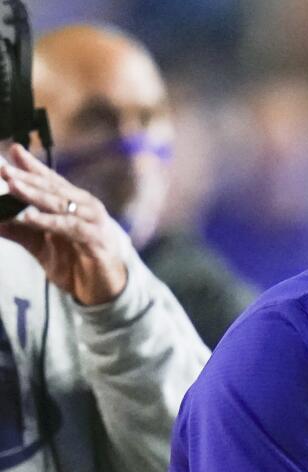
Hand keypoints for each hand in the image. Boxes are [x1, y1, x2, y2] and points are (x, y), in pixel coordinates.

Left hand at [0, 143, 126, 304]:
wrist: (104, 291)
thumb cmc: (76, 264)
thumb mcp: (41, 246)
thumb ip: (19, 231)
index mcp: (74, 204)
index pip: (50, 181)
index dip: (32, 166)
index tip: (12, 151)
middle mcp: (85, 207)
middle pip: (53, 188)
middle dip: (27, 177)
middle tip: (4, 170)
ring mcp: (93, 222)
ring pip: (61, 203)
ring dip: (35, 195)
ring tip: (12, 186)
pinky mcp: (97, 239)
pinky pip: (70, 227)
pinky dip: (49, 221)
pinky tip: (30, 216)